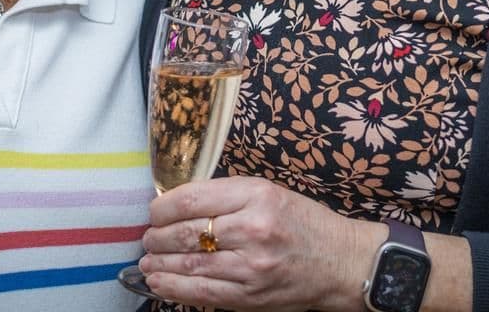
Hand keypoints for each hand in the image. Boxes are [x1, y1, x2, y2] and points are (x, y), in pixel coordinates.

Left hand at [139, 176, 383, 311]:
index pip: (194, 199)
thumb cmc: (303, 223)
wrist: (341, 261)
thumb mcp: (269, 192)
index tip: (154, 211)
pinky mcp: (251, 296)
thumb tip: (178, 204)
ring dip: (160, 264)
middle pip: (187, 232)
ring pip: (190, 264)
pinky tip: (159, 282)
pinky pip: (203, 293)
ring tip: (147, 261)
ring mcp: (251, 267)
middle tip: (148, 238)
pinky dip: (175, 288)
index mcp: (257, 196)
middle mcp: (253, 230)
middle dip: (158, 237)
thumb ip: (227, 196)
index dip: (163, 207)